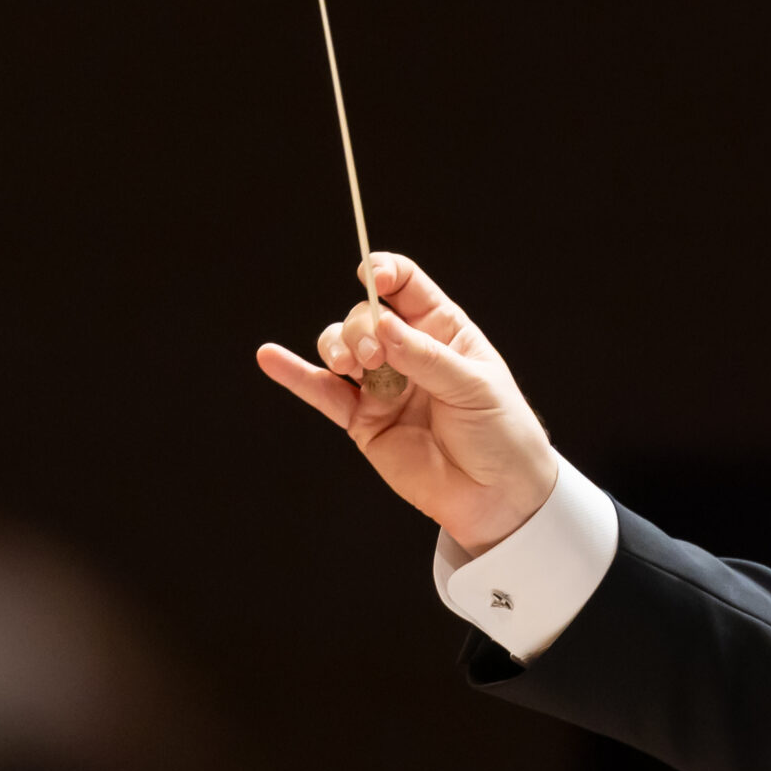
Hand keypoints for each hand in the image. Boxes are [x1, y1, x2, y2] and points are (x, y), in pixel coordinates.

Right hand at [256, 253, 554, 552]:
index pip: (405, 285)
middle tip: (373, 357)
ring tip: (349, 365)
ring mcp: (383, 385)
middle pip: (365, 317)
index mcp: (443, 330)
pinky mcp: (364, 421)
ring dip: (336, 347)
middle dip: (360, 328)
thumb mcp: (474, 387)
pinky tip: (270, 357)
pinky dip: (296, 375)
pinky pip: (323, 393)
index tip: (373, 279)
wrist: (498, 496)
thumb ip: (424, 357)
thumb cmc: (500, 432)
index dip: (384, 274)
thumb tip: (382, 327)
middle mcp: (407, 351)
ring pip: (341, 348)